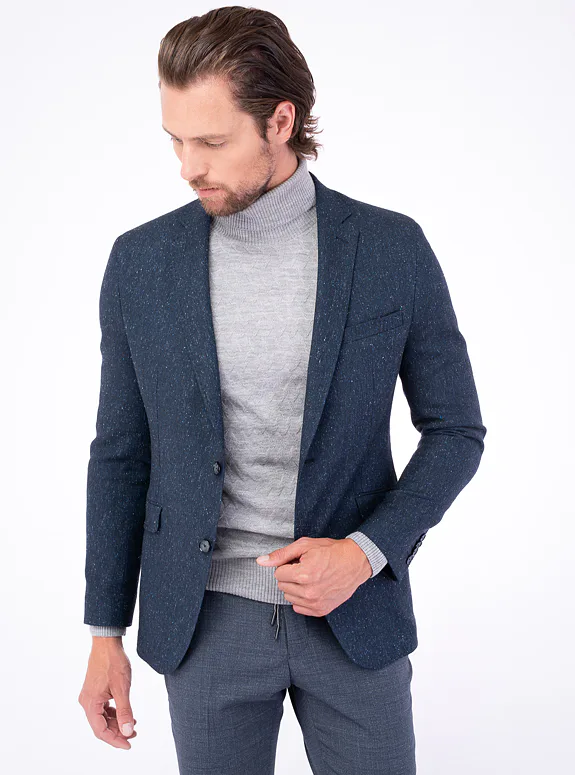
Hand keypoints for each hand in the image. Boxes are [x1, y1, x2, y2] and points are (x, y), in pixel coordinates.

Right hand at [78, 638, 137, 749]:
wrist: (107, 642)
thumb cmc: (113, 662)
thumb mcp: (122, 688)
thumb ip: (125, 711)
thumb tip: (127, 731)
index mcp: (90, 703)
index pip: (101, 731)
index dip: (115, 740)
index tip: (129, 744)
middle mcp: (86, 701)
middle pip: (101, 725)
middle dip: (117, 731)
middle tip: (134, 734)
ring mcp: (90, 695)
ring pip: (102, 717)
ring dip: (116, 722)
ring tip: (132, 723)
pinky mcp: (94, 690)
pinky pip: (102, 708)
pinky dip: (114, 712)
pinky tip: (124, 712)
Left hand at [256, 537, 371, 615]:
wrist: (356, 561)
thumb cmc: (331, 551)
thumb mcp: (305, 545)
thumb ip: (281, 555)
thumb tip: (261, 561)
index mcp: (304, 574)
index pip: (278, 573)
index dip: (287, 565)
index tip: (300, 561)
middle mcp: (309, 592)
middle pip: (282, 585)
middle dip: (290, 576)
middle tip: (306, 568)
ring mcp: (316, 603)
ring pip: (289, 597)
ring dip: (296, 587)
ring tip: (311, 577)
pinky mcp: (321, 610)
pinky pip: (298, 608)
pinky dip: (302, 598)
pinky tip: (314, 588)